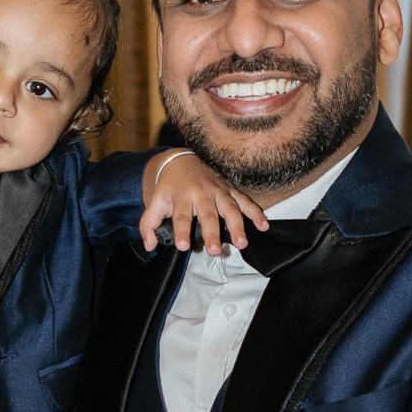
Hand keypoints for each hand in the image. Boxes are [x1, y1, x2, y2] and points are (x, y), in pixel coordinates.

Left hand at [139, 148, 269, 255]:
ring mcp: (218, 191)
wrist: (182, 161)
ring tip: (241, 243)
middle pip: (208, 214)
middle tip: (214, 250)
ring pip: (230, 208)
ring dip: (237, 226)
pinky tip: (263, 227)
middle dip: (212, 232)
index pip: (181, 216)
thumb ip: (148, 224)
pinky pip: (245, 201)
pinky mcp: (230, 190)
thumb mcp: (155, 202)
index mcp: (181, 196)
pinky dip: (256, 213)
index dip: (182, 231)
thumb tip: (150, 245)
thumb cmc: (169, 187)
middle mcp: (201, 193)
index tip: (183, 246)